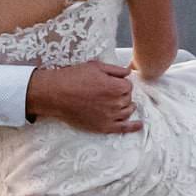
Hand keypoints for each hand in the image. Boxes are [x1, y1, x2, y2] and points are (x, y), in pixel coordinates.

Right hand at [26, 61, 141, 133]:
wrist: (56, 94)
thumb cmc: (74, 77)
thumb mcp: (96, 66)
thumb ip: (115, 70)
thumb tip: (128, 72)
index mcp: (116, 87)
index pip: (129, 86)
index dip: (120, 83)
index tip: (111, 82)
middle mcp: (116, 103)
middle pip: (128, 98)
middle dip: (121, 94)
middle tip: (107, 91)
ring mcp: (110, 116)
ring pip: (127, 111)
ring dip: (125, 106)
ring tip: (117, 102)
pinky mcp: (103, 127)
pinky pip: (123, 128)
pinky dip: (133, 127)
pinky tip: (139, 125)